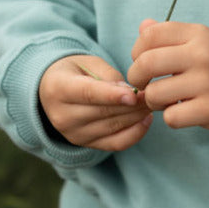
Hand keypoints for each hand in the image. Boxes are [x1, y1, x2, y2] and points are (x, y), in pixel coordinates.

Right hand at [38, 54, 152, 150]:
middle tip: (155, 93)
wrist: (53, 91)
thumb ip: (108, 75)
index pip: (88, 93)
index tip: (134, 95)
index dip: (112, 95)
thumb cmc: (76, 71)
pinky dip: (134, 134)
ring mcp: (73, 134)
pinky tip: (146, 120)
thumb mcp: (88, 62)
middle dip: (133, 104)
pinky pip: (114, 144)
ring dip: (137, 117)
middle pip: (103, 112)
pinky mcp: (85, 144)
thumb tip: (129, 92)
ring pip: (112, 128)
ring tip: (153, 103)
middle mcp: (62, 115)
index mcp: (59, 88)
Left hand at [127, 20, 208, 133]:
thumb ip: (170, 34)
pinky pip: (171, 117)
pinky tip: (182, 111)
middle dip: (136, 77)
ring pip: (154, 94)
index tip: (143, 61)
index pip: (150, 35)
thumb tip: (142, 26)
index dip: (137, 50)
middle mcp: (202, 54)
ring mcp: (207, 82)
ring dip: (153, 101)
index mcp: (198, 34)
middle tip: (144, 84)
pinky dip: (171, 117)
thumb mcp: (201, 41)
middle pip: (146, 63)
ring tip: (166, 99)